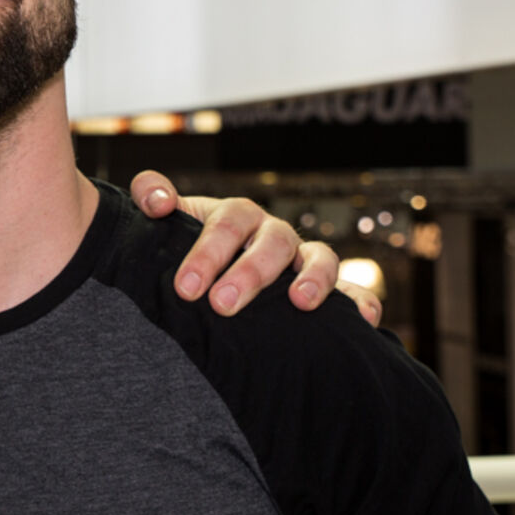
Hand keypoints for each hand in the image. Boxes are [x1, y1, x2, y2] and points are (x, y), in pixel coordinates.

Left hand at [129, 170, 382, 325]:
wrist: (214, 276)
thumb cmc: (192, 248)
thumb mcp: (171, 222)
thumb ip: (153, 196)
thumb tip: (156, 200)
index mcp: (236, 217)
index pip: (226, 224)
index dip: (208, 252)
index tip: (185, 288)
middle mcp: (273, 234)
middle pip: (272, 243)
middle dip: (249, 274)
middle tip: (222, 305)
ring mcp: (303, 260)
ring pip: (321, 258)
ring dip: (314, 278)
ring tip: (300, 303)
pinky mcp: (328, 288)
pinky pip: (353, 290)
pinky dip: (361, 300)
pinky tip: (361, 318)